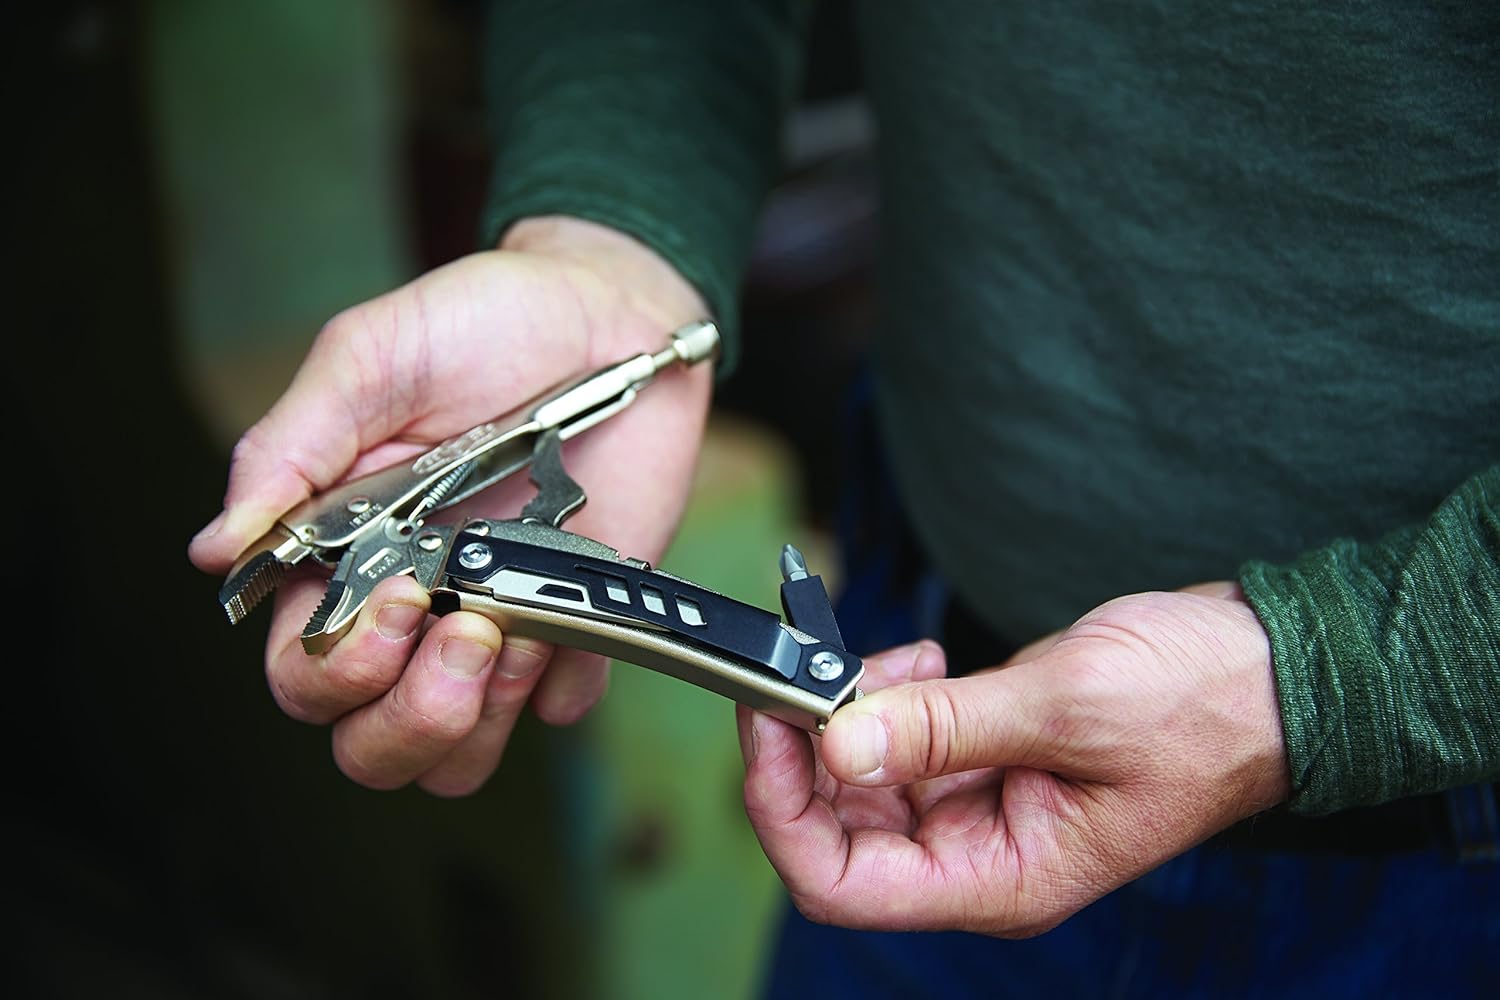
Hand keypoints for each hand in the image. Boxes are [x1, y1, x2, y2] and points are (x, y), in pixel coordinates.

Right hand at [190, 217, 711, 794]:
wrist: (609, 314)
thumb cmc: (480, 323)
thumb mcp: (369, 359)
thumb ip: (292, 448)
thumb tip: (215, 547)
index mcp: (341, 558)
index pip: (303, 673)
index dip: (338, 667)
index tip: (401, 593)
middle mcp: (412, 608)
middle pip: (370, 743)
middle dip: (407, 719)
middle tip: (464, 630)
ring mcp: (495, 625)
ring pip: (456, 757)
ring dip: (477, 718)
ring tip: (514, 626)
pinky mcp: (575, 624)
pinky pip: (559, 710)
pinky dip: (562, 682)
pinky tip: (570, 609)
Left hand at [737, 583, 1289, 935]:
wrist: (1269, 668)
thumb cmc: (1200, 703)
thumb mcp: (1065, 709)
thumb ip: (944, 730)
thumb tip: (836, 742)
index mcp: (1002, 878)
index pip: (843, 882)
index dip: (783, 810)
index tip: (769, 722)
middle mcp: (981, 856)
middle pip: (840, 829)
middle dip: (808, 749)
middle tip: (811, 670)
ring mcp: (980, 807)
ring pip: (865, 778)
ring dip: (852, 714)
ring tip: (896, 658)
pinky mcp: (985, 758)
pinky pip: (904, 740)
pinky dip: (889, 698)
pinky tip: (921, 659)